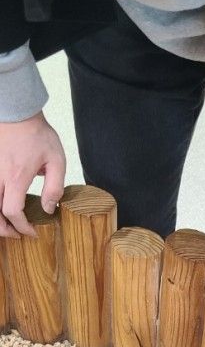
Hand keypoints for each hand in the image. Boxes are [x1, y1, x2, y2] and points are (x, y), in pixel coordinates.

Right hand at [0, 113, 65, 236]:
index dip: (22, 227)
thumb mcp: (56, 160)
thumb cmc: (37, 135)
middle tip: (18, 235)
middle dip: (5, 229)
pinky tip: (1, 209)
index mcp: (16, 177)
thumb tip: (48, 209)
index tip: (32, 232)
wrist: (15, 112)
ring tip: (7, 227)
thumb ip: (54, 187)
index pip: (13, 211)